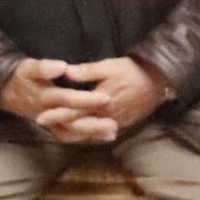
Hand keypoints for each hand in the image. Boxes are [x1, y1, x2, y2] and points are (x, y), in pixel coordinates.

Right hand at [0, 56, 109, 128]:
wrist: (3, 91)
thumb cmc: (20, 76)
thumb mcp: (28, 67)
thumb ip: (44, 67)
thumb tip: (62, 67)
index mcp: (44, 97)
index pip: (67, 100)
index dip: (86, 100)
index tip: (106, 98)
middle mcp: (46, 113)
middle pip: (71, 123)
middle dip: (92, 125)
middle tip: (113, 124)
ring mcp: (47, 122)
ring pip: (70, 133)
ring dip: (90, 134)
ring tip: (112, 133)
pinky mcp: (49, 126)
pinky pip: (67, 135)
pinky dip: (82, 137)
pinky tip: (100, 135)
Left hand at [49, 57, 166, 140]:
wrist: (159, 82)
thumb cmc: (133, 72)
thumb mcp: (110, 67)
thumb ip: (87, 71)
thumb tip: (66, 72)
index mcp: (99, 102)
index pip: (73, 112)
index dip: (56, 115)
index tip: (40, 117)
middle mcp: (105, 116)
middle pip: (78, 127)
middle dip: (60, 126)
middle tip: (43, 125)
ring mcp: (114, 122)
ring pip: (89, 132)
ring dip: (73, 132)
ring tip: (58, 129)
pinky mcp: (121, 123)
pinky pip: (100, 132)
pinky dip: (88, 132)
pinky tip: (81, 129)